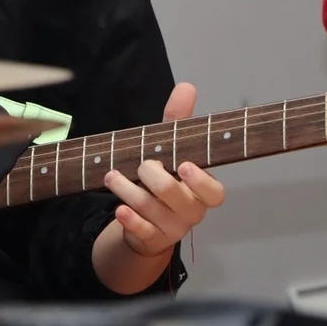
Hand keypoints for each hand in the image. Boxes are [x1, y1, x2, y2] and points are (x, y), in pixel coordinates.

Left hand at [103, 82, 225, 257]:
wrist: (147, 220)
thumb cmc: (164, 178)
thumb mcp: (170, 149)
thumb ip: (178, 121)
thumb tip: (186, 86)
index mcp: (202, 191)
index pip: (214, 193)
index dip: (201, 181)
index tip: (184, 165)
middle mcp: (191, 212)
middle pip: (176, 197)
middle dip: (154, 177)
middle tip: (142, 165)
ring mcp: (172, 228)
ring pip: (152, 210)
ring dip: (128, 190)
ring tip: (112, 177)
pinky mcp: (151, 239)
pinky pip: (142, 231)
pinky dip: (129, 220)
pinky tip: (119, 209)